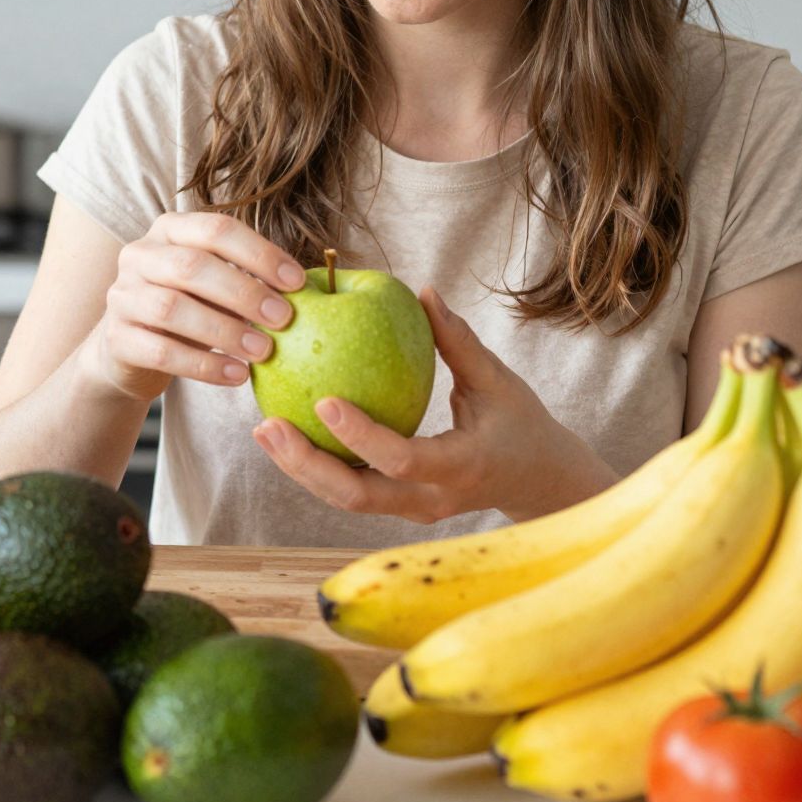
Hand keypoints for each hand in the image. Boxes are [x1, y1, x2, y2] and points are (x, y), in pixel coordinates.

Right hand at [78, 211, 308, 406]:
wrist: (131, 348)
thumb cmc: (189, 308)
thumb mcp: (215, 285)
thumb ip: (247, 279)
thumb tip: (302, 290)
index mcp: (170, 229)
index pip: (216, 229)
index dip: (259, 253)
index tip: (297, 283)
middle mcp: (139, 255)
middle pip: (192, 266)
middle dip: (244, 293)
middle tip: (284, 320)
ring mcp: (121, 296)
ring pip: (172, 309)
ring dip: (224, 331)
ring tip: (263, 352)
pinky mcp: (116, 338)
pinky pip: (160, 351)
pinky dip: (203, 365)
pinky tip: (236, 375)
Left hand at [251, 287, 616, 523]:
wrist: (538, 481)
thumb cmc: (521, 423)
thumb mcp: (498, 381)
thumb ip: (459, 341)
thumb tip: (424, 291)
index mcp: (462, 467)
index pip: (403, 459)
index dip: (361, 435)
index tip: (324, 399)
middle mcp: (432, 499)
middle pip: (358, 496)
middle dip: (307, 465)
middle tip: (267, 424)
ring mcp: (413, 510)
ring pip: (346, 501)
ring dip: (300, 469)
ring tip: (263, 430)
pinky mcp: (399, 507)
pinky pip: (351, 491)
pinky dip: (316, 467)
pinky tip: (285, 436)